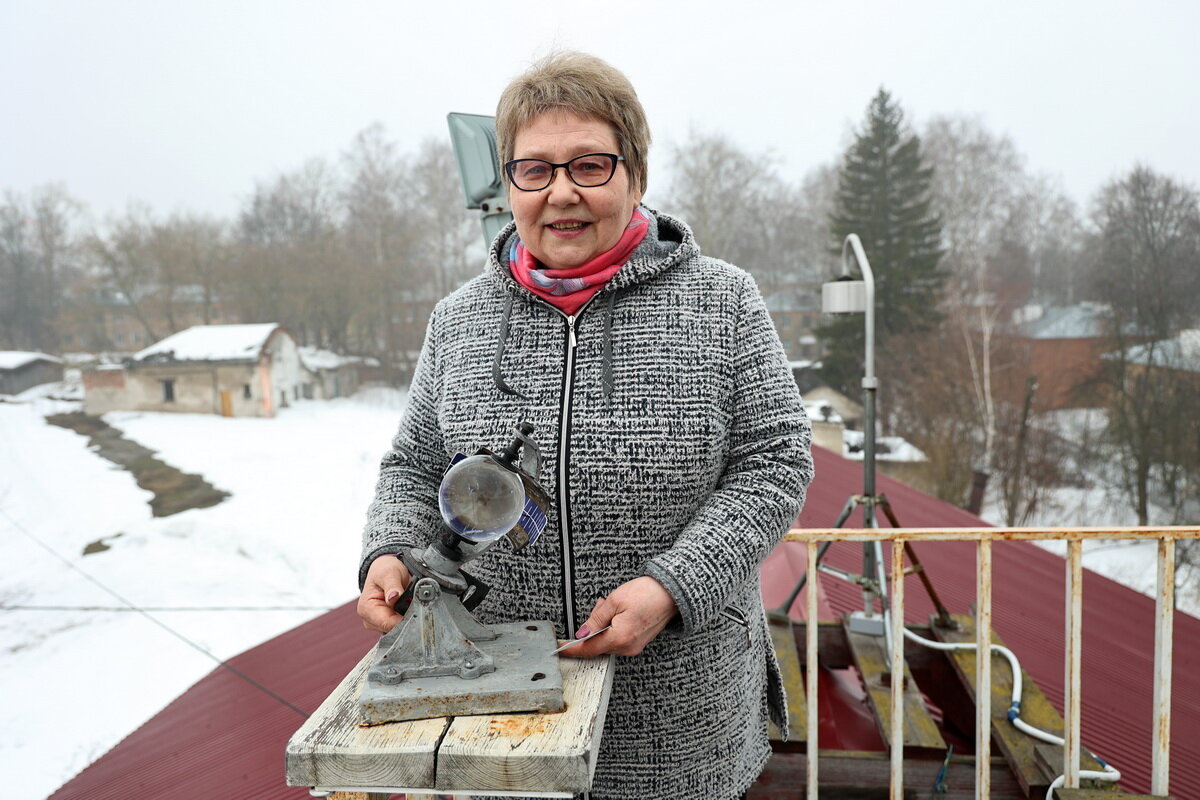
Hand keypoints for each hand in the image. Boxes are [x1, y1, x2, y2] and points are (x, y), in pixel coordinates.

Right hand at [357, 555, 411, 632]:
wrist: (385, 569)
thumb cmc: (384, 570)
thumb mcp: (389, 573)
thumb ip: (392, 586)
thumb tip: (394, 597)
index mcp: (366, 609)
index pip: (387, 623)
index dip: (403, 620)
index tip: (417, 612)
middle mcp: (370, 620)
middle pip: (393, 629)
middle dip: (407, 619)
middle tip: (419, 606)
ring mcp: (378, 624)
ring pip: (398, 629)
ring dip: (408, 618)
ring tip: (414, 604)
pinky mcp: (387, 624)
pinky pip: (400, 626)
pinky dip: (408, 618)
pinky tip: (412, 609)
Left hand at [563, 576, 677, 657]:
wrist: (672, 592)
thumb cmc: (647, 594)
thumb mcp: (615, 600)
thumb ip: (596, 619)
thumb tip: (582, 633)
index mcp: (619, 638)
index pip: (589, 649)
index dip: (572, 649)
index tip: (559, 649)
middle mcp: (628, 647)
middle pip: (598, 644)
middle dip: (593, 627)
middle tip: (601, 605)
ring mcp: (635, 646)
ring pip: (608, 640)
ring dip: (604, 625)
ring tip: (612, 605)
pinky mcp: (639, 642)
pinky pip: (619, 638)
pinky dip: (614, 627)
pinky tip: (620, 612)